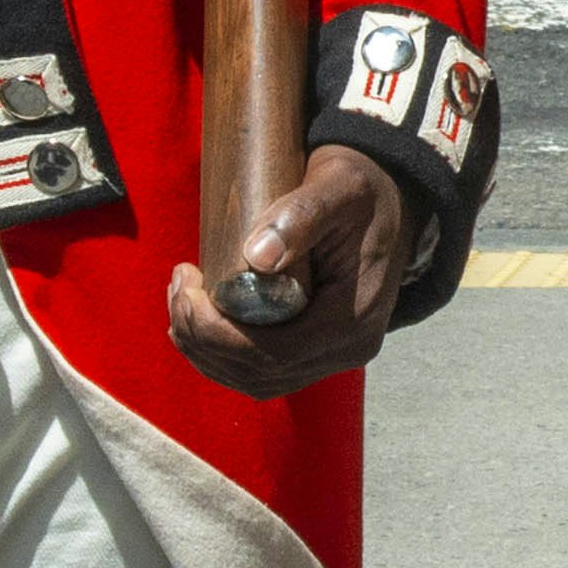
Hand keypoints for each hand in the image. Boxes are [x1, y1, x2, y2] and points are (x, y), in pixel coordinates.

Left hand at [169, 141, 435, 392]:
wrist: (390, 196)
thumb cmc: (362, 189)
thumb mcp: (339, 188)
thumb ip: (303, 214)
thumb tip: (256, 257)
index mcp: (354, 319)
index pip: (273, 352)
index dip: (217, 333)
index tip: (186, 287)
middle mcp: (348, 349)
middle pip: (259, 372)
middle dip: (203, 339)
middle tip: (177, 286)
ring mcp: (334, 355)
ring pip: (256, 379)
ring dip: (206, 351)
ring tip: (179, 301)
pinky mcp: (318, 349)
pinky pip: (264, 371)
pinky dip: (223, 355)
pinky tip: (196, 326)